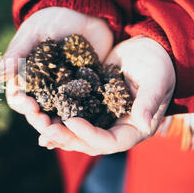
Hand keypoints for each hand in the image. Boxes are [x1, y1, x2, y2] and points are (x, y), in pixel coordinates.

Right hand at [0, 7, 113, 132]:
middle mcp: (41, 89)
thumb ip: (16, 55)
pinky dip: (80, 121)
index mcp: (24, 76)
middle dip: (40, 121)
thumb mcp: (33, 34)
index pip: (17, 97)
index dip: (21, 104)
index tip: (30, 106)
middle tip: (48, 126)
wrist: (86, 13)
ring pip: (57, 116)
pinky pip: (81, 111)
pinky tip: (83, 130)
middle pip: (36, 112)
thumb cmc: (54, 19)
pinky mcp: (84, 92)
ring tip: (65, 132)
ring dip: (59, 127)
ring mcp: (63, 92)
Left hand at [38, 36, 175, 154]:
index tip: (71, 121)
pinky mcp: (86, 106)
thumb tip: (144, 123)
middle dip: (64, 136)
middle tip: (45, 128)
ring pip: (73, 132)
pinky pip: (67, 115)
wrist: (146, 50)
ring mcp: (98, 119)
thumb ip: (150, 100)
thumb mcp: (157, 79)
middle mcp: (113, 129)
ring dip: (53, 129)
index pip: (109, 141)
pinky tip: (35, 113)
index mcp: (133, 129)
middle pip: (86, 142)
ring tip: (36, 122)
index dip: (89, 134)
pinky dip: (52, 116)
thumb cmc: (158, 64)